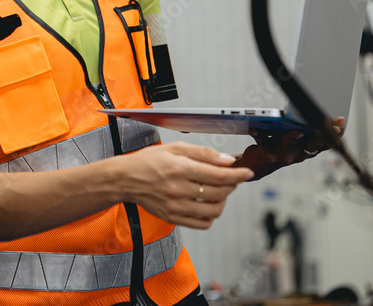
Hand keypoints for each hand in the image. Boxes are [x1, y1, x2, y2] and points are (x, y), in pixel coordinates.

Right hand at [121, 142, 253, 229]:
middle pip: (219, 192)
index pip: (218, 175)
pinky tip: (207, 205)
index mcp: (180, 168)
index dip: (237, 174)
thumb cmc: (148, 161)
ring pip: (214, 210)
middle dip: (231, 185)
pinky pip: (202, 223)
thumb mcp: (174, 148)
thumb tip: (227, 160)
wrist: (125, 179)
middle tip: (231, 178)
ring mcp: (176, 206)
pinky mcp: (173, 217)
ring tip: (219, 192)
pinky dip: (211, 216)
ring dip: (223, 201)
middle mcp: (178, 189)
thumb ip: (203, 153)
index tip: (247, 172)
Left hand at [234, 116, 345, 179]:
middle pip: (312, 144)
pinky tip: (255, 128)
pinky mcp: (268, 156)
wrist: (258, 163)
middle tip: (327, 127)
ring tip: (296, 131)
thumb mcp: (294, 133)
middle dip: (320, 136)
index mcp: (308, 147)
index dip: (336, 132)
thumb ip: (304, 124)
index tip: (340, 120)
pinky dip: (260, 135)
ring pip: (291, 145)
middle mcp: (299, 154)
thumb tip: (311, 106)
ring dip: (293, 138)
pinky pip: (264, 143)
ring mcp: (284, 156)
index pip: (326, 140)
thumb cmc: (277, 144)